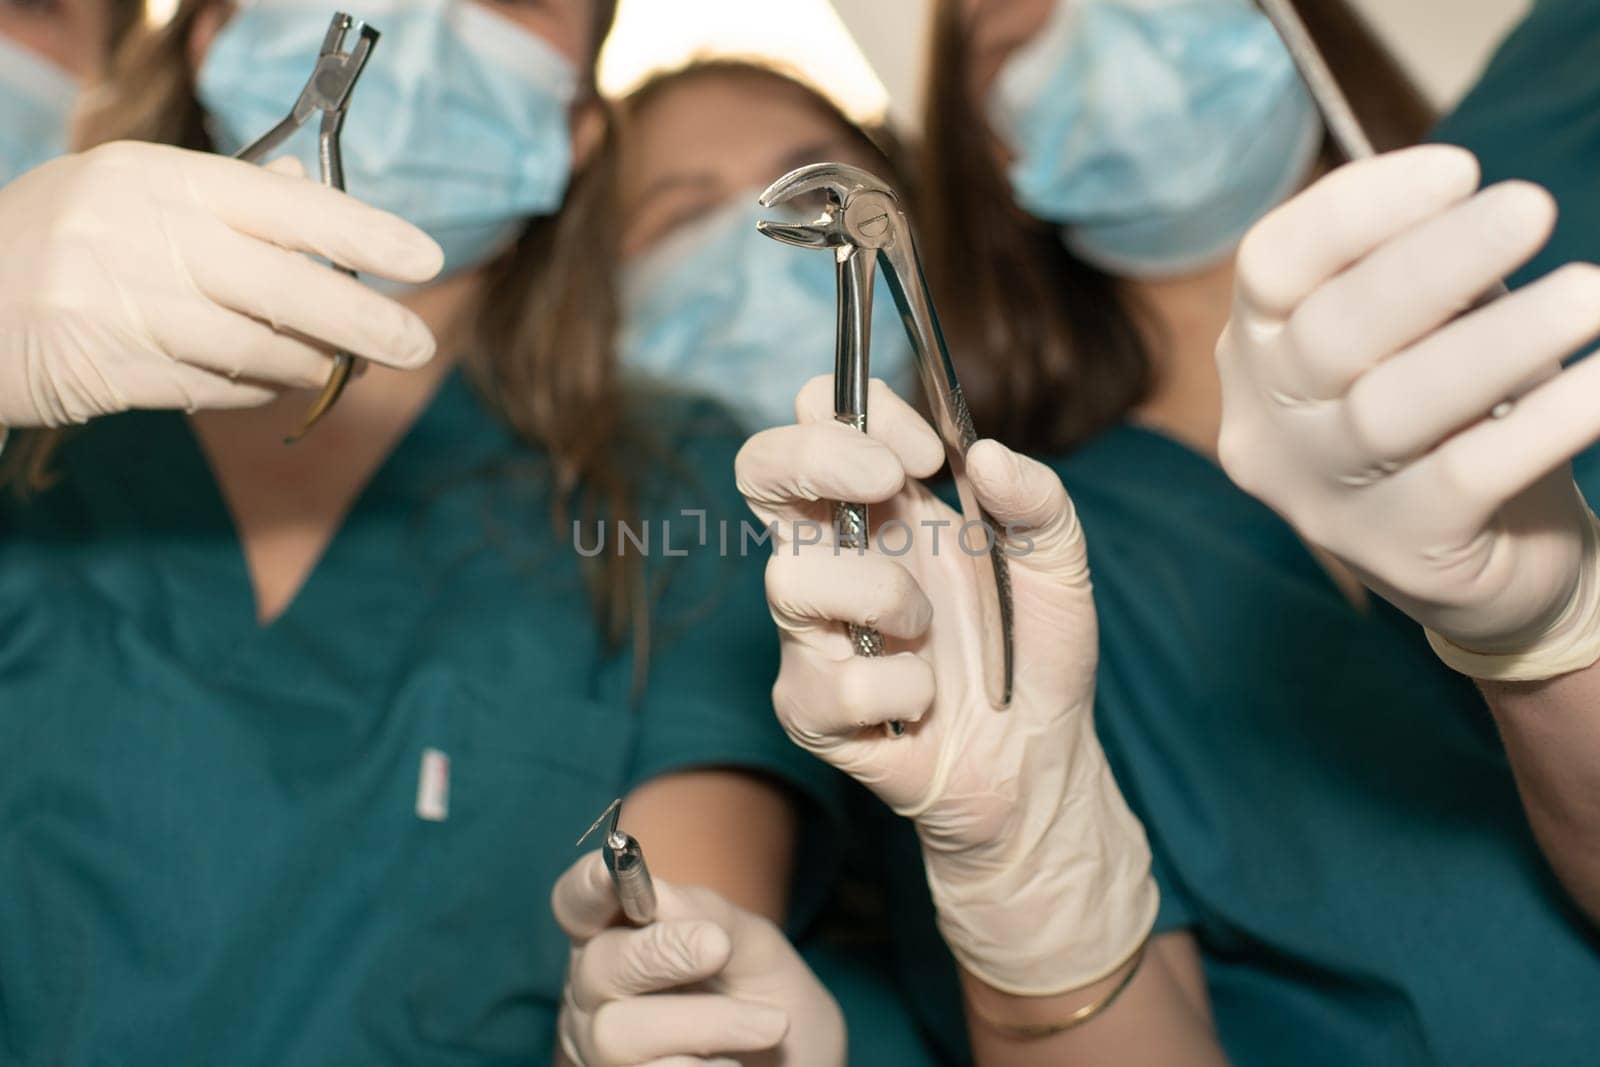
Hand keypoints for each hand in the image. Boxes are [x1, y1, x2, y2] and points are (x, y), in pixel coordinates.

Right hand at [0, 141, 442, 427]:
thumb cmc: (64, 240)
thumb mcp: (131, 193)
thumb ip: (225, 197)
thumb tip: (308, 189)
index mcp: (157, 178)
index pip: (285, 205)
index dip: (363, 233)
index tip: (423, 259)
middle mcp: (140, 235)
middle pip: (286, 288)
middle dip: (363, 322)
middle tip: (415, 345)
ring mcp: (120, 305)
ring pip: (257, 349)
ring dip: (307, 363)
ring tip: (328, 363)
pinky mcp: (109, 370)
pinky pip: (215, 387)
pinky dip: (253, 387)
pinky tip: (265, 378)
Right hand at [552, 852, 843, 1066]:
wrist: (800, 1058)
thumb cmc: (766, 996)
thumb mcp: (754, 947)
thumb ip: (709, 916)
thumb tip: (658, 893)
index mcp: (619, 936)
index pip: (578, 904)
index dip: (587, 886)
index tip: (613, 870)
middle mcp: (597, 992)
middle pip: (596, 965)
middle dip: (659, 952)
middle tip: (718, 947)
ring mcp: (601, 1049)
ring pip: (616, 1032)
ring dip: (705, 1023)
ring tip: (768, 1025)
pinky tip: (734, 1063)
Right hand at [734, 377, 1156, 995]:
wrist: (1037, 760)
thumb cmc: (1032, 653)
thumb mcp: (1058, 563)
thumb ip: (1037, 499)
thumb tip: (983, 453)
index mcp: (882, 508)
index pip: (821, 421)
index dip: (856, 412)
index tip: (925, 450)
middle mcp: (835, 555)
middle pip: (760, 470)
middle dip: (815, 457)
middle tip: (889, 482)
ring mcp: (812, 630)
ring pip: (790, 579)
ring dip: (880, 596)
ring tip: (927, 629)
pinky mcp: (810, 706)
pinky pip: (834, 680)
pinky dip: (901, 687)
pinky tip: (926, 700)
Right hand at [1217, 145, 1599, 679]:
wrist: (1488, 559)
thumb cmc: (1450, 412)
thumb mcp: (1421, 331)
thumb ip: (1421, 280)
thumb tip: (1473, 213)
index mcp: (1258, 346)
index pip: (1272, 263)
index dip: (1354, 210)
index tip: (1458, 170)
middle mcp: (1267, 423)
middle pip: (1329, 334)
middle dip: (1431, 265)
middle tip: (1530, 207)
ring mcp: (1319, 497)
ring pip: (1392, 410)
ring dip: (1496, 343)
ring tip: (1587, 295)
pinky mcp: (1392, 553)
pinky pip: (1463, 478)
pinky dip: (1541, 424)